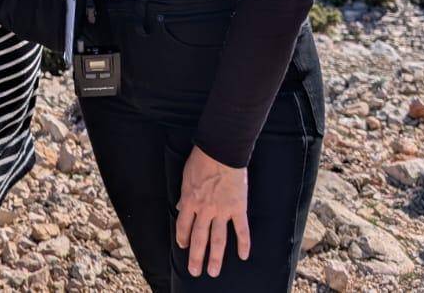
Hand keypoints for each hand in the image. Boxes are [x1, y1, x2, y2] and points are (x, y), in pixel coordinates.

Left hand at [175, 145, 249, 277]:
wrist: (221, 152)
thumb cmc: (201, 160)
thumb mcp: (186, 177)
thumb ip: (184, 195)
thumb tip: (180, 207)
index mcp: (190, 201)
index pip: (183, 226)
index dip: (182, 238)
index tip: (183, 247)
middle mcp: (204, 210)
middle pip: (199, 238)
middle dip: (196, 256)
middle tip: (195, 272)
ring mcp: (222, 211)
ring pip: (218, 239)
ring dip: (215, 257)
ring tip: (214, 272)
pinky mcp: (238, 208)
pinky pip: (241, 230)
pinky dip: (243, 244)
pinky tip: (243, 256)